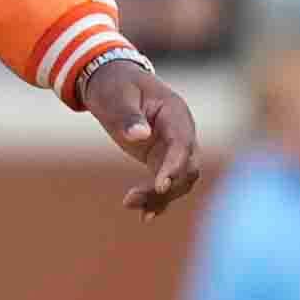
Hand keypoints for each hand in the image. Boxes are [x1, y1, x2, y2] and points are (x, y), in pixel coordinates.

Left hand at [83, 56, 201, 216]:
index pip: (182, 144)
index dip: (174, 166)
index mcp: (175, 113)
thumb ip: (127, 115)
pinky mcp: (161, 158)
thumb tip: (139, 134)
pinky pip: (166, 183)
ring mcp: (173, 147)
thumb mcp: (117, 96)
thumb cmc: (115, 85)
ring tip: (129, 204)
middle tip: (132, 199)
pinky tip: (145, 217)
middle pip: (187, 167)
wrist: (113, 82)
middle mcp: (181, 132)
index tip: (160, 186)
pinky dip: (158, 200)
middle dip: (166, 187)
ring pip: (178, 180)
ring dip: (159, 197)